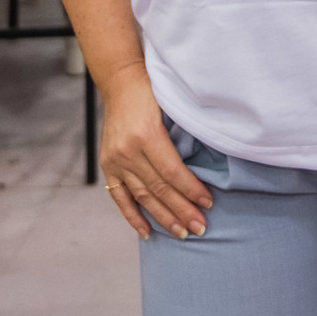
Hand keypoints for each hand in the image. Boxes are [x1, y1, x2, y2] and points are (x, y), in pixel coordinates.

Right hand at [97, 64, 212, 240]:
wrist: (121, 83)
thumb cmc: (152, 92)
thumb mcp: (171, 108)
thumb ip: (184, 137)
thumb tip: (209, 167)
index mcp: (146, 134)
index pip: (172, 172)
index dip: (191, 190)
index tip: (208, 203)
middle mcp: (127, 151)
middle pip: (159, 189)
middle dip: (182, 210)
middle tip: (201, 227)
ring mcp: (115, 160)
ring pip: (143, 197)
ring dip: (163, 218)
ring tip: (182, 233)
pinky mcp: (107, 166)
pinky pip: (119, 197)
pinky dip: (133, 216)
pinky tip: (147, 233)